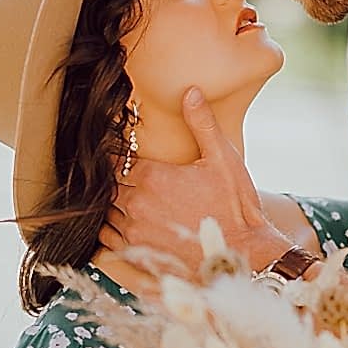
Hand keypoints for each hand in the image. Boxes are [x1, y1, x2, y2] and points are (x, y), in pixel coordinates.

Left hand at [101, 88, 292, 275]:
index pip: (117, 160)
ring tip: (128, 201)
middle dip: (115, 180)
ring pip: (105, 212)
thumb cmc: (235, 207)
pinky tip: (123, 225)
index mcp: (152, 177)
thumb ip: (202, 124)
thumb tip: (191, 91)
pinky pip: (106, 239)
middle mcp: (136, 204)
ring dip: (112, 205)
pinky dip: (109, 231)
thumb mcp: (222, 159)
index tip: (124, 156)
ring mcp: (134, 231)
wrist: (242, 256)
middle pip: (109, 185)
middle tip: (126, 178)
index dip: (119, 156)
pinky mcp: (136, 254)